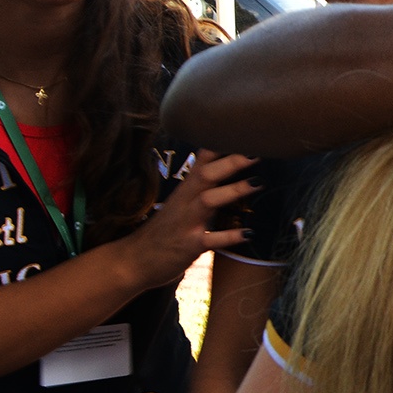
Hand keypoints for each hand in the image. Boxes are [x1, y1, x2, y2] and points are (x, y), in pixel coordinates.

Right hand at [117, 152, 259, 289]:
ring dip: (233, 190)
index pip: (203, 160)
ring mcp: (186, 223)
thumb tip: (231, 167)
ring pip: (208, 200)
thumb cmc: (165, 230)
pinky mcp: (189, 245)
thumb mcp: (182, 203)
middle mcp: (185, 202)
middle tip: (259, 149)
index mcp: (186, 190)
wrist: (133, 261)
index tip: (245, 130)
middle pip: (206, 175)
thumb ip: (203, 186)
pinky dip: (229, 236)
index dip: (222, 144)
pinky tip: (249, 233)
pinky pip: (210, 240)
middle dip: (232, 161)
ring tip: (259, 182)